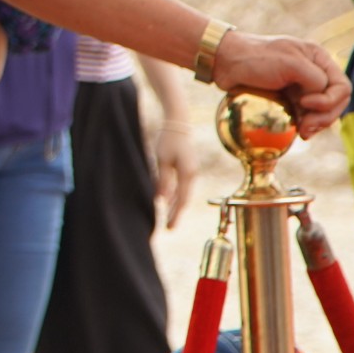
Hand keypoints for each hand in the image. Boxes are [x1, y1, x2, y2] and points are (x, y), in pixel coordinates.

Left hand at [154, 115, 196, 229]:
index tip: (169, 227)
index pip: (181, 200)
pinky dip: (175, 195)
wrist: (178, 124)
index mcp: (187, 174)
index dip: (175, 215)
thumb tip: (161, 199)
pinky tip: (167, 202)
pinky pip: (182, 186)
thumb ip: (162, 180)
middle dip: (176, 214)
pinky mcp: (187, 168)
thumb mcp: (162, 160)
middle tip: (168, 228)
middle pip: (184, 199)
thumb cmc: (168, 140)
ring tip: (167, 218)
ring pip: (183, 193)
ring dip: (175, 206)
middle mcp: (192, 174)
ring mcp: (191, 171)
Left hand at [207, 31, 350, 136]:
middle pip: (336, 103)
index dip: (329, 100)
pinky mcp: (289, 99)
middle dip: (325, 117)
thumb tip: (321, 101)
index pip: (342, 87)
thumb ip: (315, 80)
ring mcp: (302, 87)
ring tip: (302, 132)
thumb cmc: (256, 58)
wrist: (225, 62)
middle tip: (305, 127)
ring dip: (316, 124)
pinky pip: (306, 116)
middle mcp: (314, 72)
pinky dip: (305, 125)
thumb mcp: (291, 63)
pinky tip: (298, 132)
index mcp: (319, 59)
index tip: (304, 101)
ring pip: (322, 112)